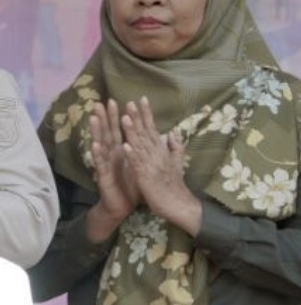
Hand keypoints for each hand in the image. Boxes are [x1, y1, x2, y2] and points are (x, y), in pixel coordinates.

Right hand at [85, 99, 139, 240]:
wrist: (122, 207)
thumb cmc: (131, 186)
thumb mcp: (139, 165)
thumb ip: (141, 150)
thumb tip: (147, 135)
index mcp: (121, 152)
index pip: (118, 130)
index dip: (117, 116)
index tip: (116, 101)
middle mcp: (111, 155)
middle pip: (106, 133)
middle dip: (104, 118)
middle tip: (100, 102)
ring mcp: (105, 165)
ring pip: (100, 145)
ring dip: (96, 132)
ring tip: (94, 118)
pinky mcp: (103, 177)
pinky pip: (100, 164)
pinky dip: (97, 154)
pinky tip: (95, 145)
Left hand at [122, 98, 200, 234]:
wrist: (179, 206)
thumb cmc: (173, 185)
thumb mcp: (176, 163)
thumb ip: (174, 146)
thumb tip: (170, 132)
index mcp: (162, 151)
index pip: (153, 129)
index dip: (146, 114)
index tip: (141, 99)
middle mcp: (158, 155)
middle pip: (146, 133)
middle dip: (138, 117)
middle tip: (130, 102)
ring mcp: (152, 166)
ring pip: (140, 146)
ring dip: (132, 132)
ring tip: (124, 118)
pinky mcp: (147, 178)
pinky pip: (138, 166)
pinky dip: (132, 156)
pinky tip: (125, 146)